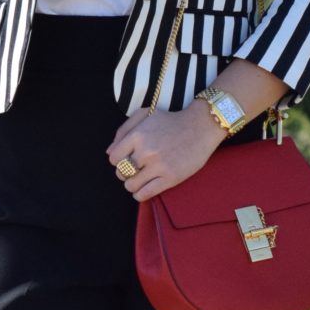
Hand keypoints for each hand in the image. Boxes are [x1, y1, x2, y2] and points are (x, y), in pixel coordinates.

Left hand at [105, 100, 223, 202]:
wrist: (200, 127)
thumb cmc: (171, 120)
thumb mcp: (145, 114)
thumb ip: (124, 130)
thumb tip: (109, 152)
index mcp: (138, 135)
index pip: (114, 158)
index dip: (118, 161)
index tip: (126, 159)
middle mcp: (146, 151)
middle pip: (121, 173)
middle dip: (125, 173)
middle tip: (135, 169)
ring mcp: (158, 166)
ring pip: (131, 185)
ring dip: (132, 184)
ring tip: (140, 179)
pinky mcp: (170, 178)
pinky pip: (145, 194)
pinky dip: (140, 195)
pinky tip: (144, 188)